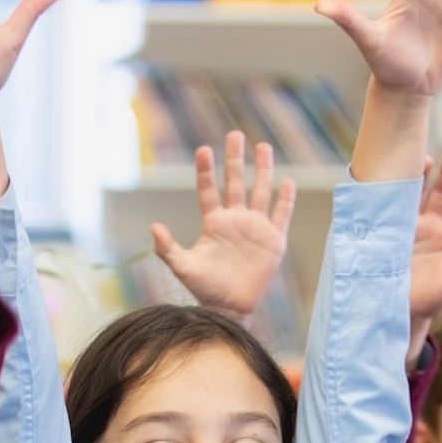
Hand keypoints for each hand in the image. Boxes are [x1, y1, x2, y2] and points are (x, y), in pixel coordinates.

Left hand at [150, 133, 296, 319]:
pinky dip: (285, 199)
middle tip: (235, 134)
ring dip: (262, 170)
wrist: (230, 308)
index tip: (204, 150)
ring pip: (260, 191)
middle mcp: (235, 220)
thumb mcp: (183, 267)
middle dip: (236, 159)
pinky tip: (288, 181)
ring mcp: (255, 228)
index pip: (209, 190)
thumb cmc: (205, 289)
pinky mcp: (273, 240)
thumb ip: (167, 248)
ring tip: (263, 146)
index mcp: (214, 222)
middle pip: (236, 182)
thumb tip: (154, 226)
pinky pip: (281, 214)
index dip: (206, 171)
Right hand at [409, 153, 441, 335]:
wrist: (397, 309)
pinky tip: (394, 175)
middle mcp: (433, 227)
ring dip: (421, 176)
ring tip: (424, 158)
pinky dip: (394, 190)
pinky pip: (393, 206)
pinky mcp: (389, 229)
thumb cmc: (431, 300)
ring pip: (418, 194)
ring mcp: (410, 226)